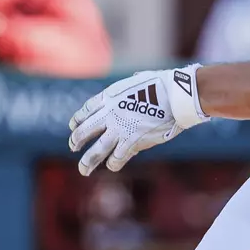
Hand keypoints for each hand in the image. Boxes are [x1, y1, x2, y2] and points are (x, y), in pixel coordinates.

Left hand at [68, 65, 209, 175]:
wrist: (176, 97)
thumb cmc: (163, 84)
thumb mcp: (139, 80)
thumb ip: (131, 86)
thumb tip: (136, 79)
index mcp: (109, 97)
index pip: (85, 111)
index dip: (77, 120)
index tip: (73, 126)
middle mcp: (109, 115)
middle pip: (84, 131)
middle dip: (76, 141)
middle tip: (73, 147)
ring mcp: (119, 130)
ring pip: (96, 151)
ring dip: (88, 162)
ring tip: (84, 170)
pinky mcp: (132, 143)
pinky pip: (117, 158)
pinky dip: (114, 163)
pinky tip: (112, 165)